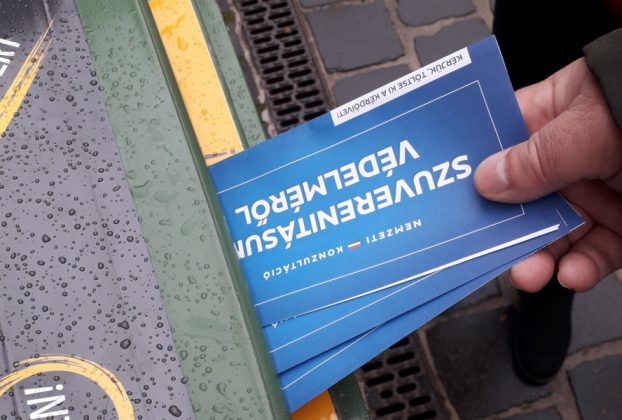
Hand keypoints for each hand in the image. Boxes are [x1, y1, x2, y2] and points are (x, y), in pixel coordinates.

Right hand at [474, 58, 621, 291]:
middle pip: (520, 199)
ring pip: (553, 233)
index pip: (499, 144)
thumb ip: (539, 156)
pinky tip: (573, 274)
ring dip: (540, 257)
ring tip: (532, 273)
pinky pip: (593, 253)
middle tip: (493, 252)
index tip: (453, 200)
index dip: (474, 171)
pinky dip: (581, 268)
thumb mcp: (592, 127)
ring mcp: (596, 193)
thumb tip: (486, 180)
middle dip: (506, 230)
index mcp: (552, 118)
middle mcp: (568, 158)